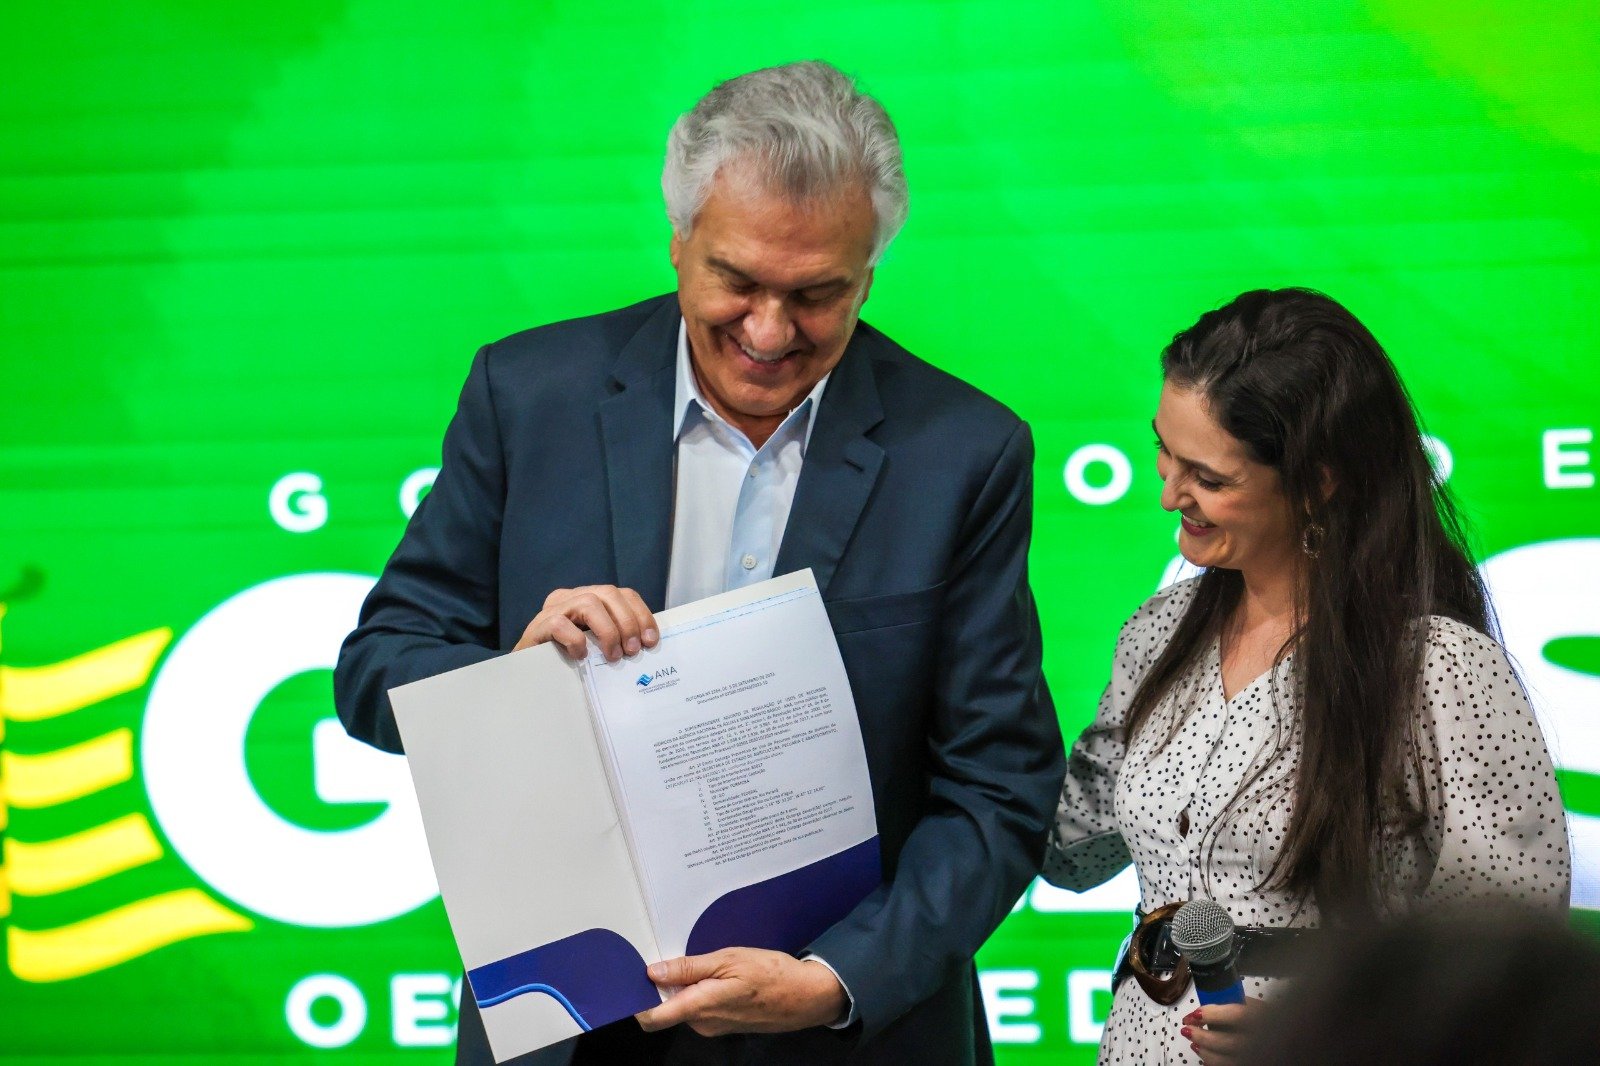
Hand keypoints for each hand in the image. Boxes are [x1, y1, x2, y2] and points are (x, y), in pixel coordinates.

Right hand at [514, 585, 657, 660]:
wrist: (528, 676)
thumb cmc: (567, 661)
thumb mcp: (596, 645)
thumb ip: (615, 637)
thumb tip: (647, 645)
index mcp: (587, 598)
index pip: (621, 594)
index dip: (641, 614)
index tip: (651, 640)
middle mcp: (570, 597)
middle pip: (608, 593)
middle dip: (627, 622)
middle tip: (633, 651)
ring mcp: (553, 609)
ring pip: (589, 604)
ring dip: (608, 631)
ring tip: (612, 656)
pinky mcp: (538, 626)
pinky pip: (561, 625)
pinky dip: (576, 640)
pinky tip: (580, 656)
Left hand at [634, 949, 847, 1036]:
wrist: (805, 996)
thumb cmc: (770, 973)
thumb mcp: (729, 959)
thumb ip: (689, 967)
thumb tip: (653, 972)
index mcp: (699, 1006)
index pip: (652, 1018)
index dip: (636, 1002)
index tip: (631, 979)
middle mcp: (702, 1023)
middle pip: (665, 1009)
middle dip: (663, 986)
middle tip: (672, 956)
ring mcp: (713, 1026)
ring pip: (683, 1007)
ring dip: (684, 986)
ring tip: (703, 961)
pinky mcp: (724, 1025)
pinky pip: (699, 1008)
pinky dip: (699, 991)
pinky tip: (717, 974)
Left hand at [1182, 1000, 1265, 1064]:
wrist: (1278, 1036)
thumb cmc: (1261, 1018)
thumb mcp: (1251, 1005)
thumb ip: (1229, 1005)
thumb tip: (1201, 1011)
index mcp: (1260, 1018)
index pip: (1237, 1016)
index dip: (1212, 1015)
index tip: (1195, 1014)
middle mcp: (1258, 1039)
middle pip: (1227, 1042)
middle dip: (1202, 1036)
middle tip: (1187, 1029)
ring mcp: (1253, 1056)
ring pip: (1225, 1060)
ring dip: (1204, 1051)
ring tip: (1194, 1043)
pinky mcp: (1248, 1064)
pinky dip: (1212, 1062)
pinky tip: (1205, 1055)